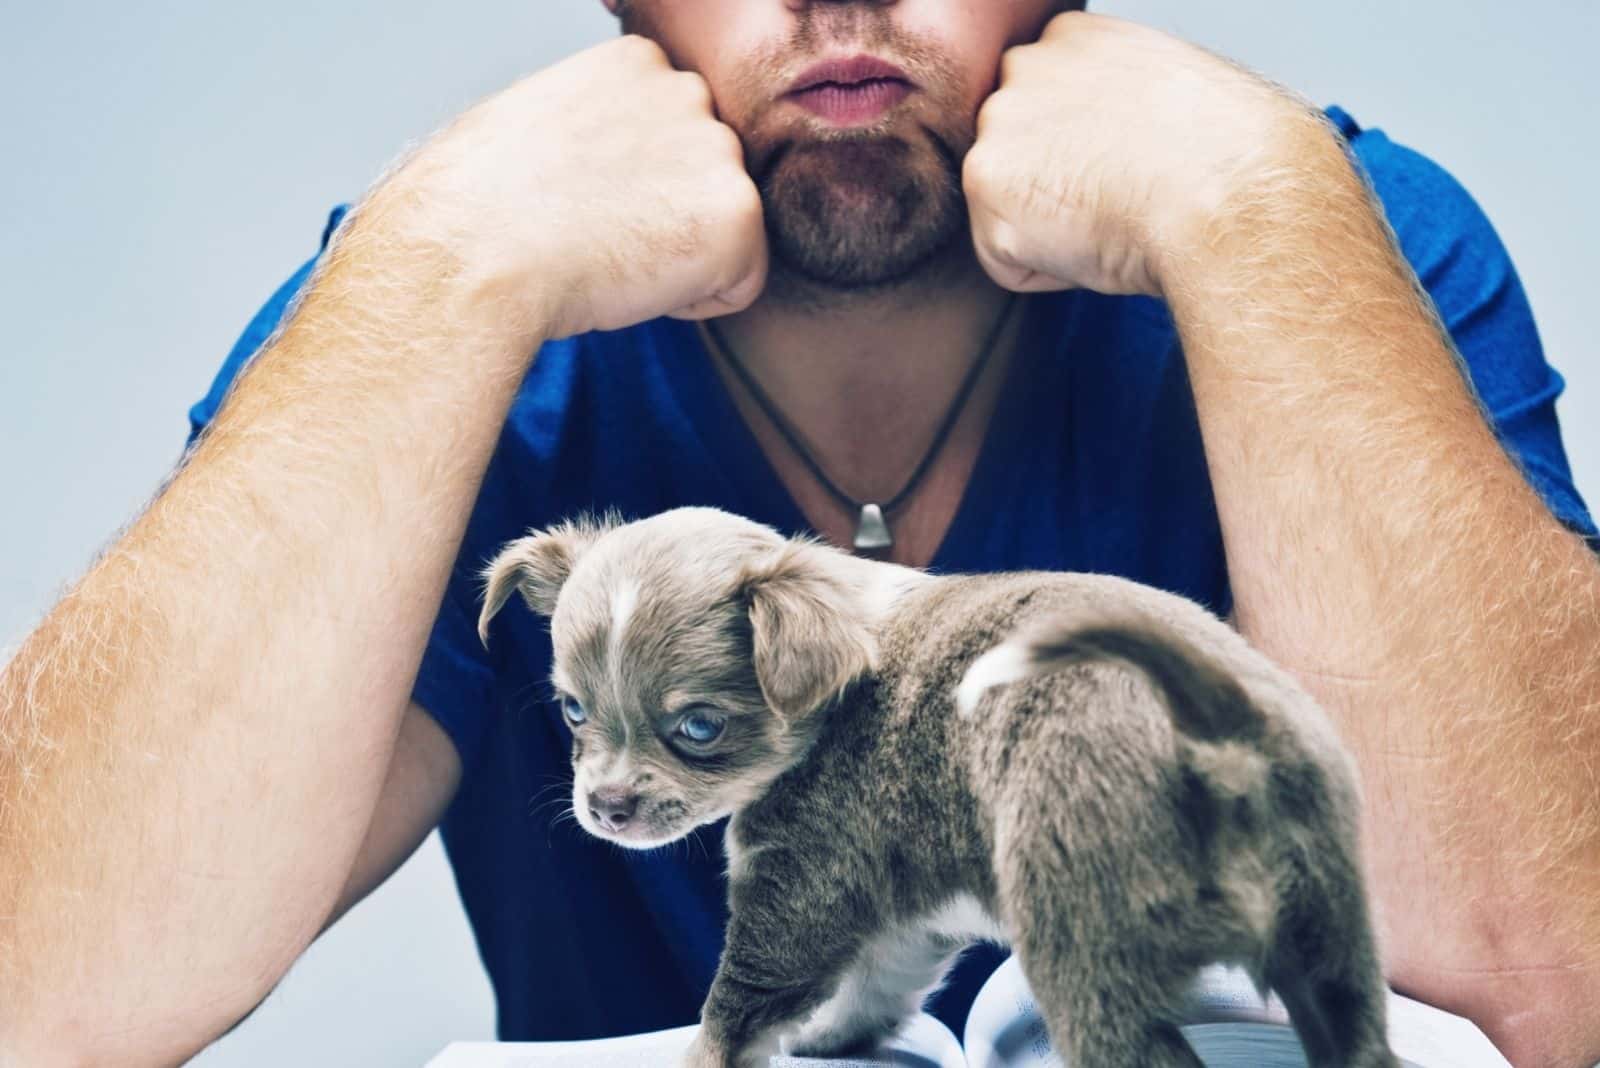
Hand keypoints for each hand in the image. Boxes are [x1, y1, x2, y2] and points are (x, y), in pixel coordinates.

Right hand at [369, 34, 768, 340]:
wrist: (473, 253)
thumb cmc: (479, 210)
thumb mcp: (539, 131)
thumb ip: (599, 132)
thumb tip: (609, 169)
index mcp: (636, 61)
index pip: (670, 141)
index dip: (628, 192)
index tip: (576, 204)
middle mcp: (688, 90)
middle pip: (704, 182)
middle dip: (662, 220)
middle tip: (589, 236)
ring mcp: (719, 148)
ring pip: (724, 231)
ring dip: (676, 260)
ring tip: (605, 253)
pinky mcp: (739, 212)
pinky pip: (742, 284)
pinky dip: (694, 303)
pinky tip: (631, 281)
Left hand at [963, 12, 1323, 297]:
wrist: (1227, 192)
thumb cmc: (1227, 160)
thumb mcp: (1169, 99)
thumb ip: (1111, 107)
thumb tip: (1108, 147)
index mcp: (1073, 38)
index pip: (1045, 116)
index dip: (1086, 160)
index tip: (1128, 169)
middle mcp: (1024, 67)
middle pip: (1016, 160)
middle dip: (1056, 191)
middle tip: (1123, 197)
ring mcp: (998, 122)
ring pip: (1007, 211)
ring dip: (1051, 233)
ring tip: (1116, 215)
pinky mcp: (985, 182)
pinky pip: (1005, 261)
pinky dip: (1048, 272)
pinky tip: (1097, 242)